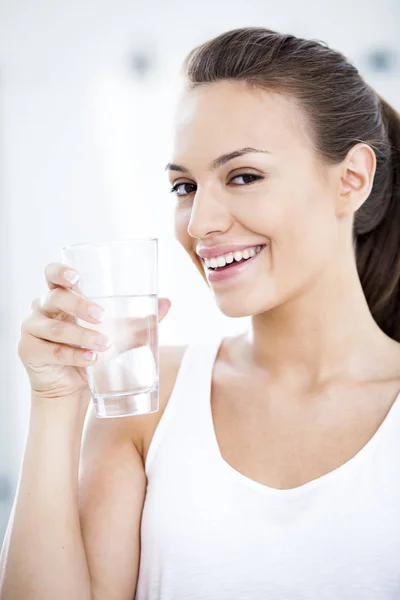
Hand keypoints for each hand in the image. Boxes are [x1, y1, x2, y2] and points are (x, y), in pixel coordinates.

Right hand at [18, 263, 170, 399]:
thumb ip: (140, 320)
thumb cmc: (91, 350)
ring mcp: (33, 330)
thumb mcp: (117, 334)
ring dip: (81, 335)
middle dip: (79, 305)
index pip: (52, 275)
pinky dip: (74, 355)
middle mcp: (42, 309)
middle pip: (55, 298)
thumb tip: (168, 303)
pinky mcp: (30, 351)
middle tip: (102, 316)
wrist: (72, 386)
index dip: (60, 272)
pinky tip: (91, 359)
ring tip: (104, 344)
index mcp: (60, 297)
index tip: (76, 277)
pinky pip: (52, 351)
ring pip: (56, 328)